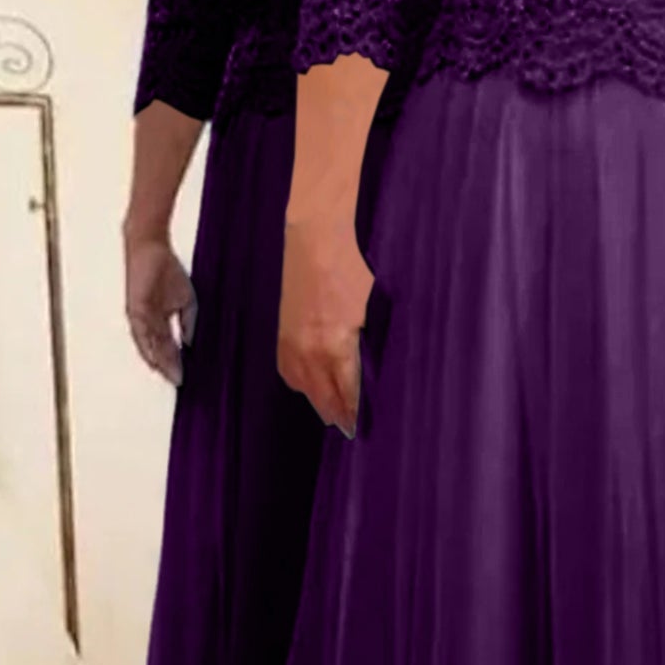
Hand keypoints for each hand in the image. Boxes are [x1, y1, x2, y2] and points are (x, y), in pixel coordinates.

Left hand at [125, 232, 195, 383]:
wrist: (151, 248)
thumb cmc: (167, 270)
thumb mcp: (187, 300)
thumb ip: (188, 322)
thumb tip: (191, 343)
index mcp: (159, 321)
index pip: (169, 346)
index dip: (177, 361)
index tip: (186, 376)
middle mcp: (148, 322)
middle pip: (159, 349)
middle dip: (169, 366)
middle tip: (180, 381)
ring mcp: (141, 317)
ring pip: (149, 345)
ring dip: (159, 360)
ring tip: (169, 374)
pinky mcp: (135, 308)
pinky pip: (141, 332)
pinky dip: (148, 346)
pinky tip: (155, 357)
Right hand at [278, 215, 373, 434]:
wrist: (317, 235)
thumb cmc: (354, 266)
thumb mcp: (375, 306)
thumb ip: (374, 342)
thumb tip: (382, 367)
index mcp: (336, 346)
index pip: (347, 393)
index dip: (355, 413)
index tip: (362, 428)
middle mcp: (310, 350)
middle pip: (322, 395)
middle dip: (337, 413)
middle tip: (350, 429)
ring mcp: (292, 341)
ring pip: (302, 384)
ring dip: (318, 399)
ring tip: (333, 413)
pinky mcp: (283, 331)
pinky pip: (288, 368)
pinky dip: (300, 380)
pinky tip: (310, 384)